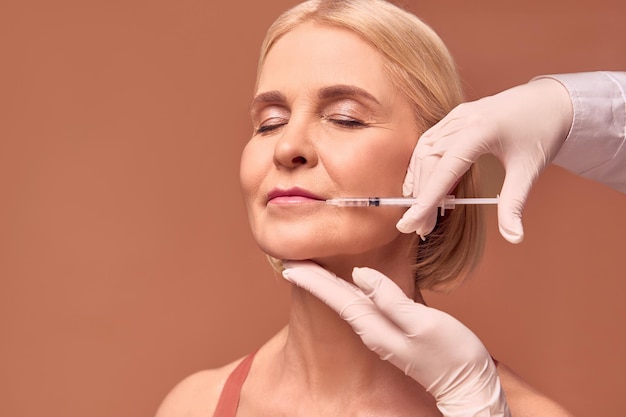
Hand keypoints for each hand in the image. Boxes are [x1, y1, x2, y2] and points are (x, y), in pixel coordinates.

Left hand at [282, 260, 510, 416]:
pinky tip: (347, 286)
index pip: (337, 298)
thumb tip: (361, 275)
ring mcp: (383, 333)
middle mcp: (373, 331)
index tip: (291, 265)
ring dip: (327, 285)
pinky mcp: (395, 332)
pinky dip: (348, 293)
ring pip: (347, 302)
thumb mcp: (423, 324)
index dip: (314, 280)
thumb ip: (390, 300)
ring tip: (309, 271)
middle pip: (337, 299)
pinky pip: (362, 307)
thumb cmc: (452, 355)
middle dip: (314, 280)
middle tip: (291, 262)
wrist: (469, 386)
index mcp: (375, 327)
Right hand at [396, 77, 572, 242]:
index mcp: (480, 131)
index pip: (444, 170)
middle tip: (421, 228)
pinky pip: (428, 142)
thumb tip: (514, 237)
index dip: (425, 199)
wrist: (551, 100)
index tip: (410, 223)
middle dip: (421, 198)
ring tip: (419, 211)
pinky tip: (419, 185)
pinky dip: (420, 165)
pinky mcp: (454, 117)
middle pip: (429, 163)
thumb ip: (514, 204)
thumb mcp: (530, 170)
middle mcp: (463, 120)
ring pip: (424, 152)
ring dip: (418, 182)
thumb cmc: (542, 131)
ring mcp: (456, 116)